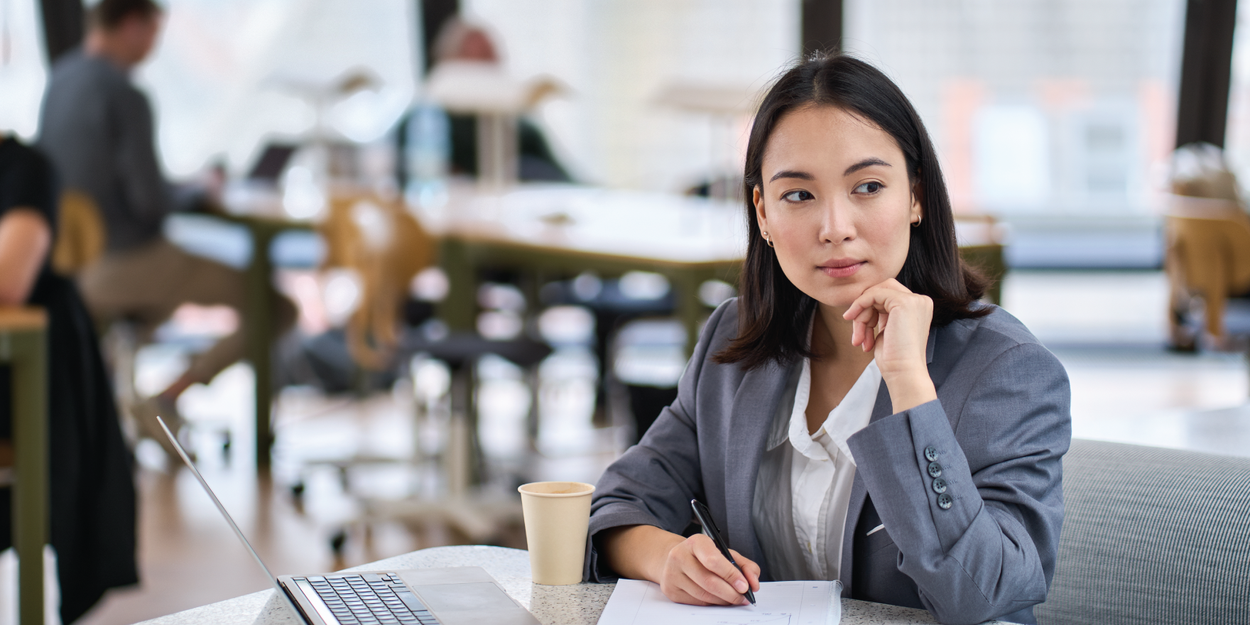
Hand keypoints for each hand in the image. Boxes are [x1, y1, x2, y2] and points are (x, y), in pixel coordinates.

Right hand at [659, 534, 760, 605]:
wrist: (676, 558)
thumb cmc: (704, 555)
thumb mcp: (725, 553)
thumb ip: (744, 565)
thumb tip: (753, 582)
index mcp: (695, 542)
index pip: (713, 560)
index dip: (731, 575)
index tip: (745, 586)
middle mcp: (679, 556)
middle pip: (709, 581)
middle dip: (731, 593)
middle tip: (743, 597)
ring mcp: (672, 574)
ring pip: (704, 595)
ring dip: (723, 600)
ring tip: (734, 598)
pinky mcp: (671, 590)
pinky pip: (697, 602)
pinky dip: (712, 603)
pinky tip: (719, 599)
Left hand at [843, 279, 936, 410]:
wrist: (903, 373)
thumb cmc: (894, 359)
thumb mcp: (887, 331)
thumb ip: (881, 314)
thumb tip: (862, 303)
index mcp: (918, 307)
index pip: (887, 296)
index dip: (869, 310)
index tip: (859, 332)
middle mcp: (920, 300)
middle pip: (881, 291)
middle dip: (864, 310)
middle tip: (858, 335)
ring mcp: (914, 300)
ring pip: (875, 293)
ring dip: (861, 315)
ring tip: (859, 339)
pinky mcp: (903, 302)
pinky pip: (872, 294)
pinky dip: (859, 306)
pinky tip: (852, 320)